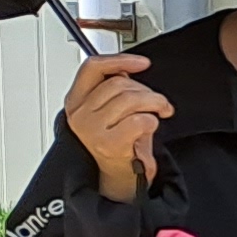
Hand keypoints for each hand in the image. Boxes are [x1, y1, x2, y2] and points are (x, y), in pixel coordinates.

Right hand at [61, 54, 165, 199]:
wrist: (122, 176)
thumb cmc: (120, 142)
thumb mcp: (111, 110)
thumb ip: (114, 88)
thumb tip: (129, 68)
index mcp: (76, 101)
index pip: (92, 68)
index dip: (120, 60)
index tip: (141, 62)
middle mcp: (80, 114)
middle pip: (119, 83)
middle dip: (147, 90)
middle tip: (157, 102)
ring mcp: (92, 129)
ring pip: (132, 99)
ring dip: (155, 103)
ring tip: (160, 111)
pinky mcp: (109, 143)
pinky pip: (140, 120)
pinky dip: (153, 121)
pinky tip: (151, 127)